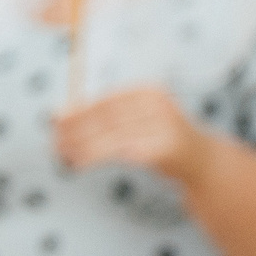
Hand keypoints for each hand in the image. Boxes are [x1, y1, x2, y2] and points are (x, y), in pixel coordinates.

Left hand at [54, 86, 213, 184]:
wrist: (201, 159)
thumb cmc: (160, 137)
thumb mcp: (138, 119)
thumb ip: (108, 116)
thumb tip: (64, 115)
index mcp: (147, 92)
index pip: (106, 100)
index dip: (79, 110)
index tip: (55, 119)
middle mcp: (156, 105)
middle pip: (107, 117)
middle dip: (77, 130)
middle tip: (54, 141)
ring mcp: (163, 126)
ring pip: (112, 136)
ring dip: (82, 146)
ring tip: (63, 154)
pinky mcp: (164, 148)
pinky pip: (123, 151)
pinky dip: (97, 157)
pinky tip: (80, 162)